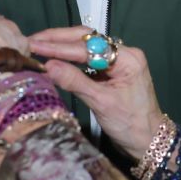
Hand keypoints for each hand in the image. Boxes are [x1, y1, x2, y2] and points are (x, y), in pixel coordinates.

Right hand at [28, 26, 163, 159]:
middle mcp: (125, 54)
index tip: (35, 45)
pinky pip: (88, 59)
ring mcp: (119, 62)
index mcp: (128, 58)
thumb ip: (74, 82)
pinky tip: (54, 58)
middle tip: (32, 40)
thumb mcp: (101, 103)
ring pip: (86, 47)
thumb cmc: (130, 124)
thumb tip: (48, 66)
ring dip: (62, 45)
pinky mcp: (112, 71)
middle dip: (58, 39)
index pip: (87, 47)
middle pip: (86, 39)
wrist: (148, 140)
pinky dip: (70, 58)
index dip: (58, 47)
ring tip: (38, 45)